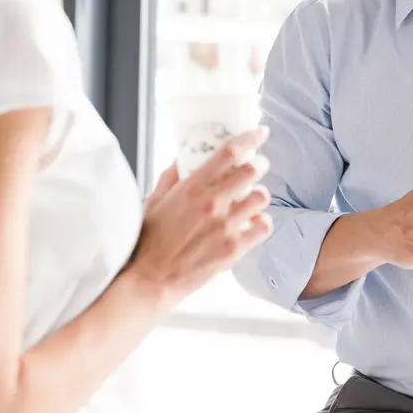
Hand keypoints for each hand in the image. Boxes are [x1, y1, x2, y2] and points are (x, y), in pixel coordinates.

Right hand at [128, 127, 273, 304]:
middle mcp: (212, 203)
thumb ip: (170, 177)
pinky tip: (254, 224)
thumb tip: (180, 158)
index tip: (261, 133)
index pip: (229, 152)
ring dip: (260, 195)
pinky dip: (262, 223)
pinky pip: (264, 226)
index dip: (250, 138)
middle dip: (259, 165)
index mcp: (192, 187)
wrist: (150, 280)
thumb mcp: (154, 201)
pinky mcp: (234, 249)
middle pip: (252, 170)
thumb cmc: (148, 242)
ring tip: (253, 199)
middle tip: (258, 166)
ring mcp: (225, 226)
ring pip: (261, 197)